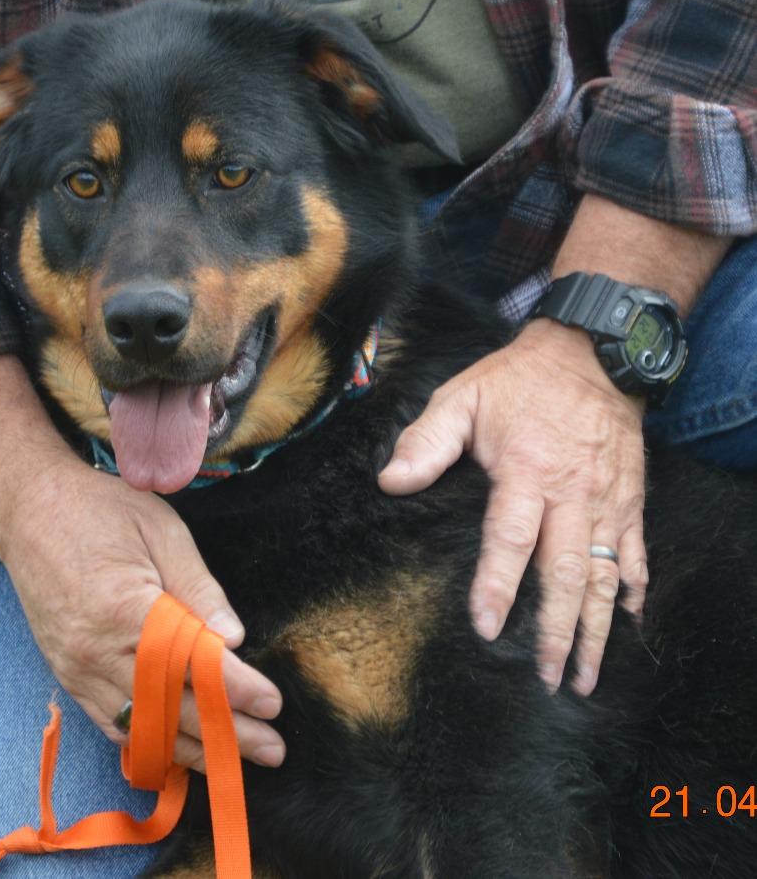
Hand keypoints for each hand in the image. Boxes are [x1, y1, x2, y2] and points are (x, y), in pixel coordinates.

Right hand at [0, 455, 285, 771]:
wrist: (30, 511)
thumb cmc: (100, 511)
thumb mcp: (161, 531)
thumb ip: (198, 588)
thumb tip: (232, 638)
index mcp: (123, 608)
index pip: (190, 664)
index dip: (236, 689)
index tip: (273, 704)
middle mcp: (95, 650)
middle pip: (169, 707)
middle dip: (225, 733)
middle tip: (272, 749)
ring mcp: (75, 669)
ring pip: (140, 727)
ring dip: (190, 749)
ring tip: (235, 760)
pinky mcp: (67, 676)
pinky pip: (110, 724)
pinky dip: (149, 742)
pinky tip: (181, 749)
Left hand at [378, 318, 647, 695]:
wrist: (592, 352)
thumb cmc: (518, 379)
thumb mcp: (462, 396)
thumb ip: (426, 440)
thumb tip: (391, 482)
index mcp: (526, 470)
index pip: (511, 538)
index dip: (498, 585)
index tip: (488, 628)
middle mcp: (572, 492)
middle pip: (566, 572)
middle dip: (557, 630)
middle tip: (547, 676)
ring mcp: (606, 499)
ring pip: (606, 575)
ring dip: (596, 627)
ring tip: (585, 673)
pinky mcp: (629, 497)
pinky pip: (637, 551)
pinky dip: (635, 589)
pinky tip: (630, 622)